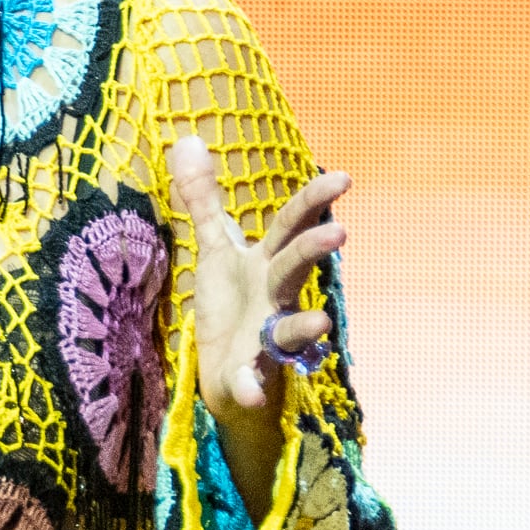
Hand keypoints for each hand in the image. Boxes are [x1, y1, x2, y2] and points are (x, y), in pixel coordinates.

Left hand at [165, 136, 345, 413]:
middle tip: (340, 232)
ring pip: (288, 328)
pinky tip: (251, 391)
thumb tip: (186, 138)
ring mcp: (266, 336)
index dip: (314, 200)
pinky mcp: (250, 372)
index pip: (291, 225)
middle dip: (315, 250)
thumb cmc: (229, 304)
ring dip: (304, 327)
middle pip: (295, 267)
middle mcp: (274, 296)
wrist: (225, 371)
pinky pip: (254, 380)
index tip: (343, 177)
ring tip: (321, 324)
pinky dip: (253, 386)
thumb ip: (203, 198)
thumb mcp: (215, 249)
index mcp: (265, 262)